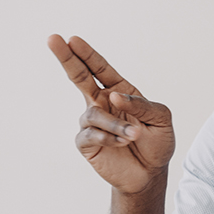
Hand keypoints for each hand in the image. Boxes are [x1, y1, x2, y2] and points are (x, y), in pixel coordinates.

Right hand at [47, 34, 174, 194]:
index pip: (100, 69)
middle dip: (66, 58)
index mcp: (120, 91)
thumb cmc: (156, 143)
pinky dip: (108, 137)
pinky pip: (90, 135)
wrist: (150, 175)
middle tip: (52, 39)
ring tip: (133, 135)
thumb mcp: (160, 119)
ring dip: (115, 124)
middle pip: (79, 77)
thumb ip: (141, 105)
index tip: (72, 39)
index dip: (87, 54)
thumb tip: (113, 94)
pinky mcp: (87, 143)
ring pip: (93, 114)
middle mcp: (102, 102)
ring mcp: (93, 122)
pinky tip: (121, 143)